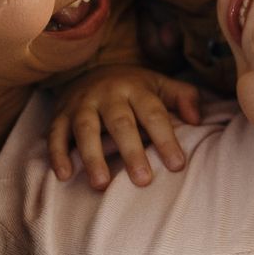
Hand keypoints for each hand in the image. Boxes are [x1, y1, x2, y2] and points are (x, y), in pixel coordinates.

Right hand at [47, 67, 202, 190]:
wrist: (90, 70)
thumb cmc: (133, 88)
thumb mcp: (160, 85)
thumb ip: (183, 97)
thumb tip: (197, 119)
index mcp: (136, 88)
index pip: (154, 113)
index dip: (165, 139)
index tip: (177, 165)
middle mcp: (108, 94)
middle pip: (120, 122)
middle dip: (131, 151)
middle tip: (142, 180)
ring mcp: (82, 104)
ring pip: (86, 129)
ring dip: (92, 156)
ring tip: (102, 184)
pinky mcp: (60, 115)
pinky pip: (56, 134)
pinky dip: (58, 154)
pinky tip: (64, 175)